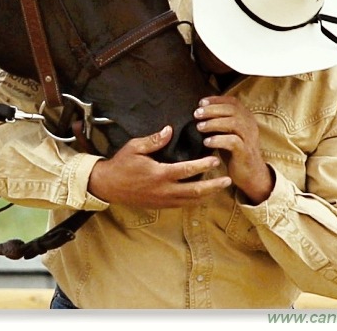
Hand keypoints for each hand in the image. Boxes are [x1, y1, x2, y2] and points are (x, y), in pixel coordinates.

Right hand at [88, 126, 231, 208]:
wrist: (108, 186)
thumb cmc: (121, 164)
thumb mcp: (134, 147)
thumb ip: (153, 140)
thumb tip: (169, 130)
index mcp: (159, 174)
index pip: (187, 170)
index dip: (203, 165)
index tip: (215, 159)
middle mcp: (164, 190)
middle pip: (195, 190)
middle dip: (213, 186)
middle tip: (228, 180)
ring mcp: (163, 200)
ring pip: (191, 201)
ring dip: (208, 194)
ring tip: (220, 188)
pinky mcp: (161, 206)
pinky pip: (183, 205)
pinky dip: (195, 200)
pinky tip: (203, 195)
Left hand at [194, 95, 273, 204]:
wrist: (251, 175)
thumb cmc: (235, 152)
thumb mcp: (227, 133)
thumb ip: (218, 121)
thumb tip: (199, 111)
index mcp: (246, 118)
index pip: (233, 102)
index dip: (216, 100)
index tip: (201, 103)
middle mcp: (250, 125)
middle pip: (232, 110)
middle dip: (212, 110)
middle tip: (197, 114)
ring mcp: (249, 138)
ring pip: (233, 123)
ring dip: (214, 123)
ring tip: (199, 127)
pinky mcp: (246, 152)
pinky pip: (233, 142)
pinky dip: (218, 140)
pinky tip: (207, 142)